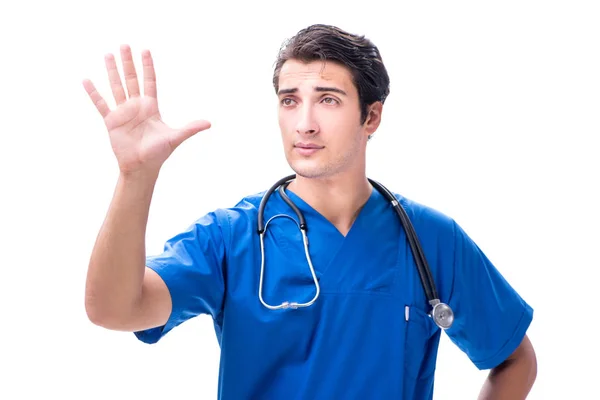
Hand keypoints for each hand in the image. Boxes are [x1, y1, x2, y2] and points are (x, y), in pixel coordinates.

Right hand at [83, 45, 210, 175]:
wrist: (142, 167)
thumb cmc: (158, 153)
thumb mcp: (175, 137)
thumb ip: (190, 128)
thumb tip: (209, 123)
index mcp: (151, 107)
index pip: (149, 81)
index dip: (147, 67)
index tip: (145, 50)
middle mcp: (136, 106)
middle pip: (131, 79)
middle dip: (128, 62)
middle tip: (124, 45)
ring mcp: (122, 112)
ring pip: (116, 86)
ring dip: (112, 71)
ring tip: (108, 55)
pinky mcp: (111, 121)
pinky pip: (101, 104)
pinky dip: (93, 93)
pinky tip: (86, 80)